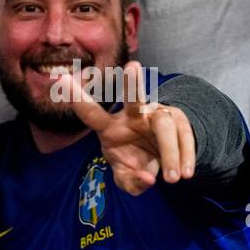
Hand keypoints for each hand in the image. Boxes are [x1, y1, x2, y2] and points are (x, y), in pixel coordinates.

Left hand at [61, 60, 195, 195]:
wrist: (162, 159)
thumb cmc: (136, 162)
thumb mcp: (128, 178)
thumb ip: (132, 182)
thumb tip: (148, 178)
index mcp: (111, 128)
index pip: (93, 115)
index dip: (79, 100)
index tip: (62, 81)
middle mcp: (134, 116)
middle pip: (134, 99)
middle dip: (132, 84)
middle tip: (133, 67)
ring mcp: (157, 115)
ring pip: (165, 125)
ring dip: (169, 152)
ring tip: (172, 179)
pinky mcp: (178, 120)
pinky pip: (184, 134)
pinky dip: (186, 155)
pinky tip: (187, 173)